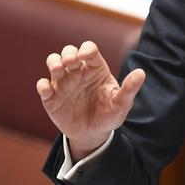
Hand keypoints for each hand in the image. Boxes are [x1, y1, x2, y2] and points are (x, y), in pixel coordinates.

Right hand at [36, 41, 144, 160]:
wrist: (94, 135)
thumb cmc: (110, 114)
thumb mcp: (121, 104)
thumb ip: (130, 89)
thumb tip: (141, 73)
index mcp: (96, 69)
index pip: (89, 49)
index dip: (86, 49)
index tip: (85, 57)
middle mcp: (78, 72)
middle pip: (69, 51)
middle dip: (68, 53)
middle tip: (71, 63)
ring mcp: (64, 83)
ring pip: (53, 62)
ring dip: (53, 62)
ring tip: (58, 70)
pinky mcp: (52, 98)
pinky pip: (43, 86)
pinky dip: (43, 85)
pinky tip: (48, 90)